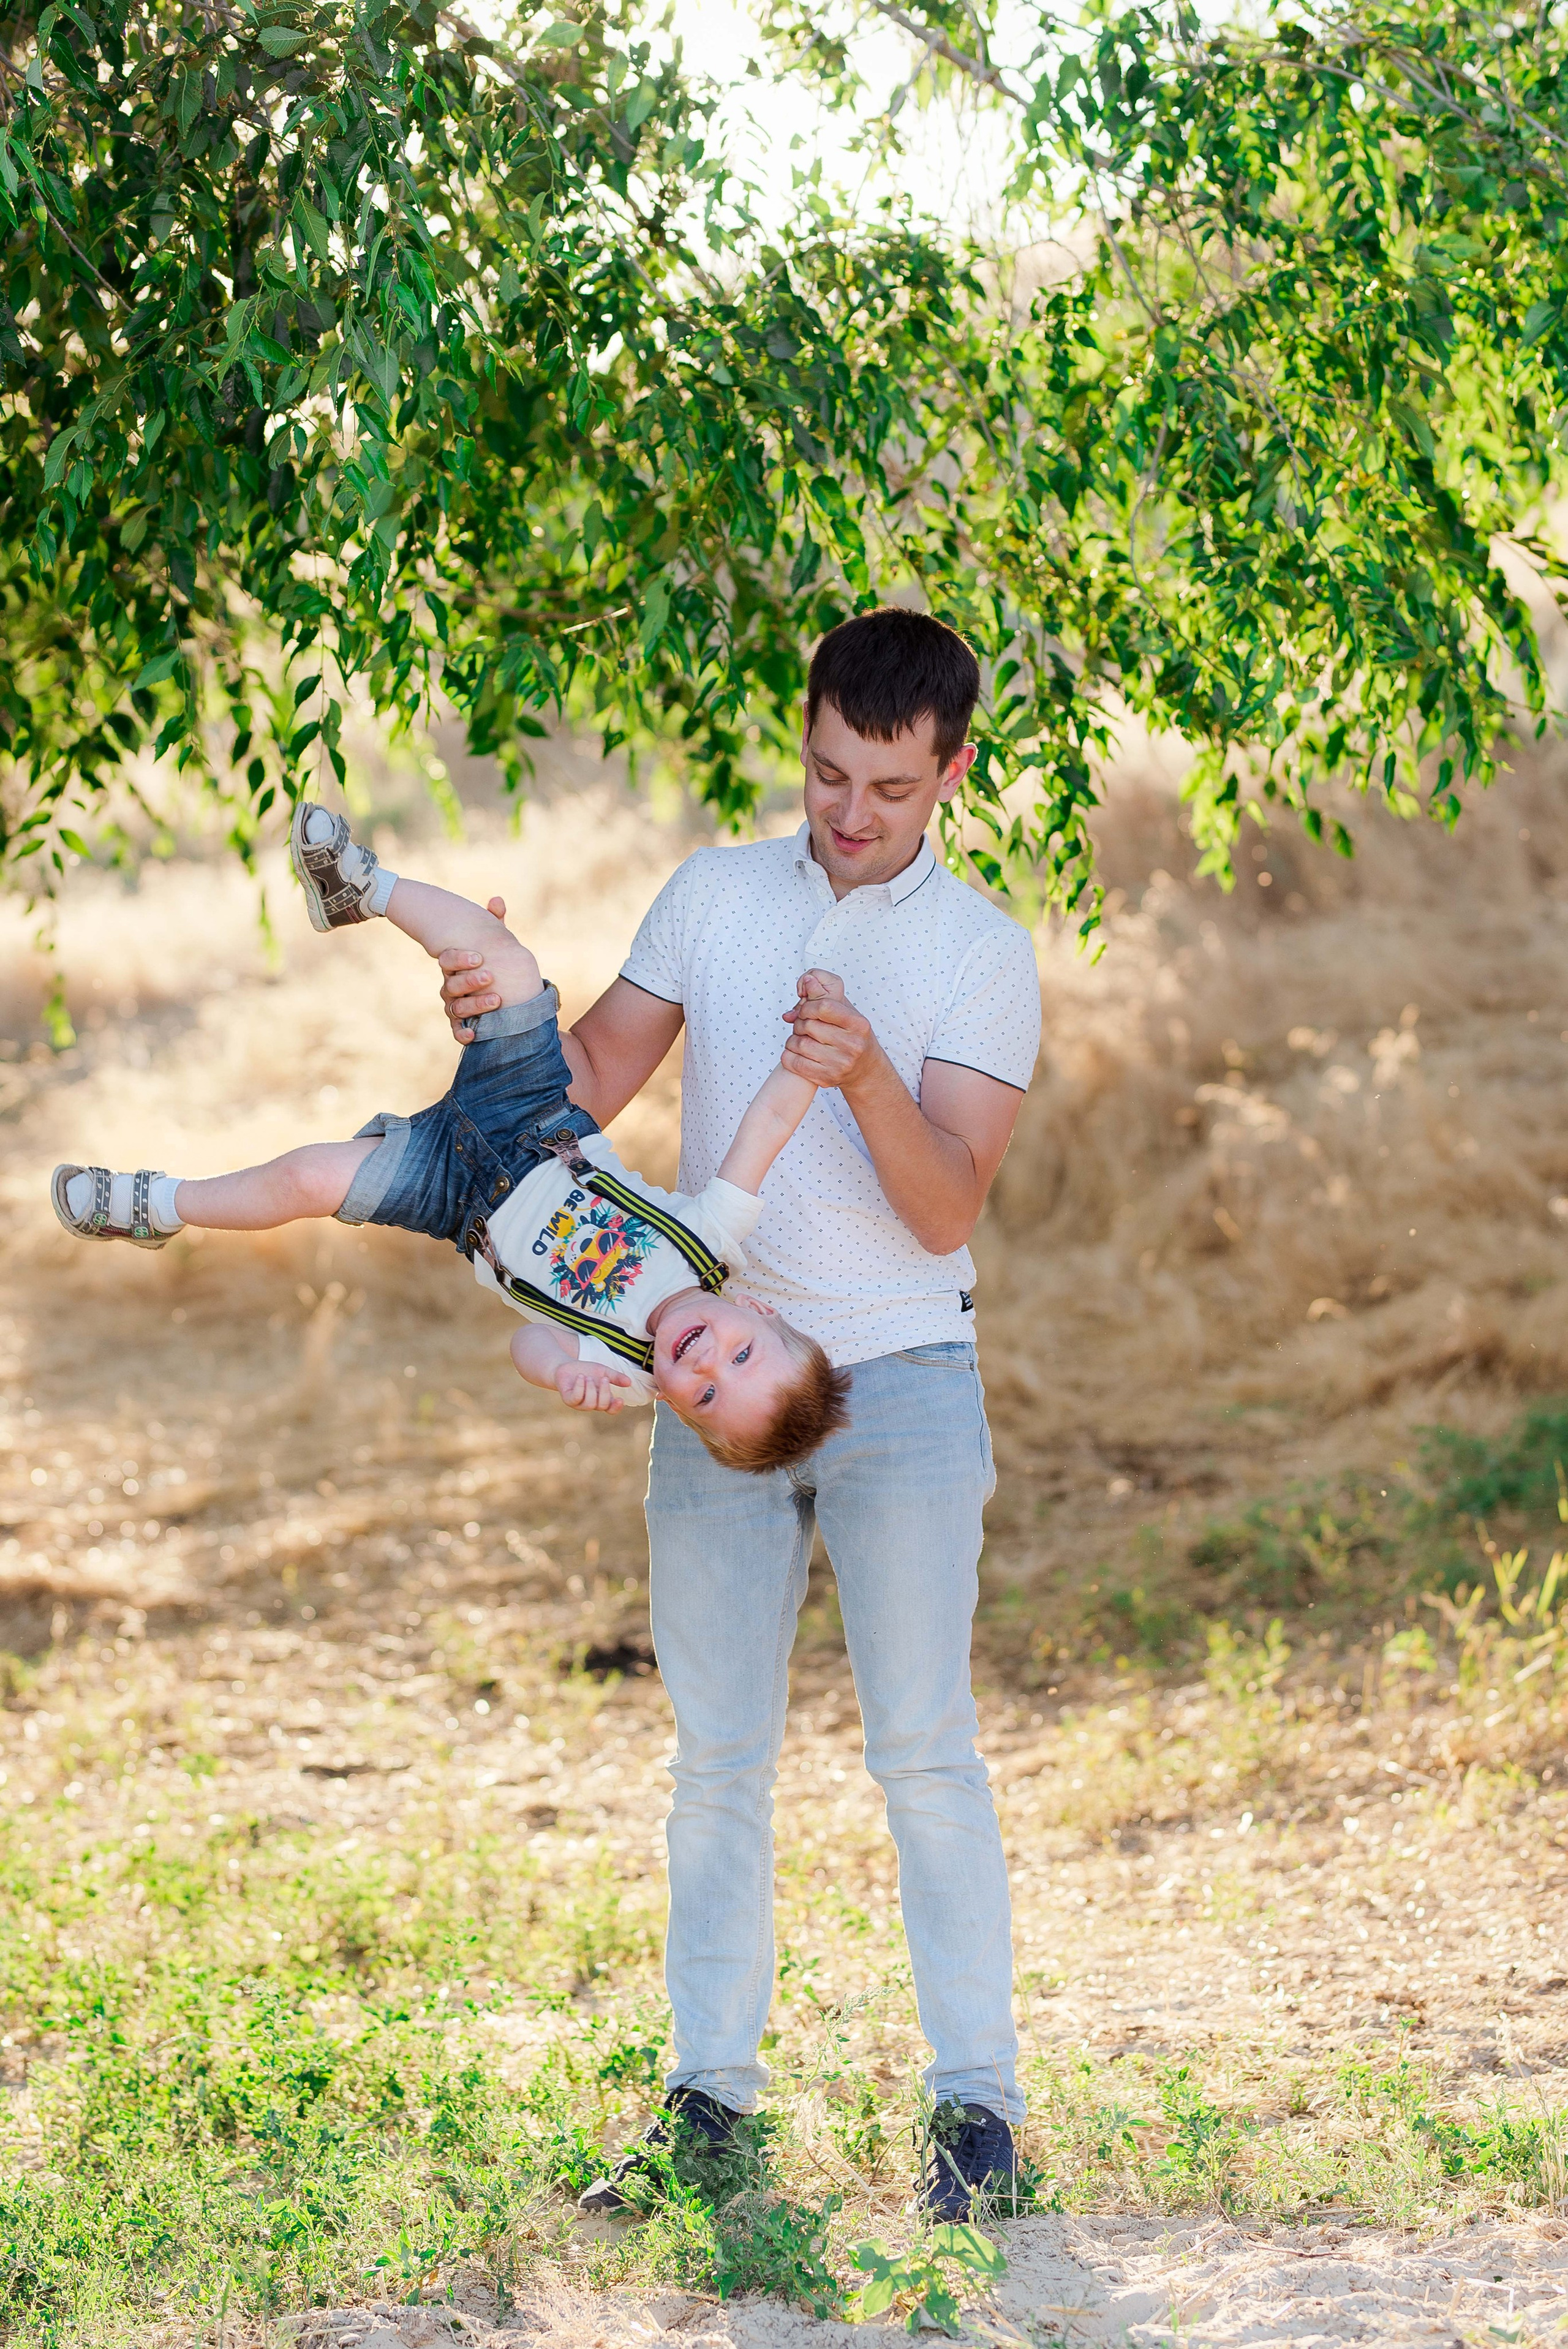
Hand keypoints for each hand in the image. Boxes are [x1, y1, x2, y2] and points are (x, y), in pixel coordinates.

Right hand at [439, 897, 507, 1041]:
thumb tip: (496, 901)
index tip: (479, 957)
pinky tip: (473, 1036)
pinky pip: (457, 1030)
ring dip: (475, 1005)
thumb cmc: (494, 960)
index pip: (449, 960)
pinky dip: (462, 1034)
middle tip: (490, 976)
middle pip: (452, 985)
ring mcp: (456, 1005)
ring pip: (456, 1007)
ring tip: (497, 1001)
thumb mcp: (495, 941)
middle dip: (470, 981)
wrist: (505, 988)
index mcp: (456, 964)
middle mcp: (451, 985)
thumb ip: (495, 923)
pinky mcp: (463, 1023)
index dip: (460, 959)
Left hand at [553, 1358, 631, 1412]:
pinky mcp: (569, 1400)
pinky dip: (580, 1387)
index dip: (616, 1407)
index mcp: (602, 1399)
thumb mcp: (603, 1371)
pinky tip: (581, 1377)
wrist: (566, 1366)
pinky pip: (576, 1398)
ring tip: (588, 1377)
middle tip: (603, 1378)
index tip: (620, 1399)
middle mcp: (591, 1404)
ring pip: (590, 1404)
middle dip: (605, 1392)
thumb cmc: (586, 1370)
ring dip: (591, 1389)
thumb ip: (616, 1377)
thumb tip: (629, 1382)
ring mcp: (579, 1404)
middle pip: (602, 1406)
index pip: (611, 1409)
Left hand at [782, 970, 880, 1093]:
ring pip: (799, 1044)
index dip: (808, 1006)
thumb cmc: (854, 1037)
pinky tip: (794, 1052)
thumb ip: (826, 995)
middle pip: (809, 1025)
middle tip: (801, 1026)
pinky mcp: (827, 1078)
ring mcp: (840, 1063)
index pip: (823, 1007)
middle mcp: (852, 1044)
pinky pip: (795, 1063)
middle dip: (799, 1023)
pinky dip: (788, 1055)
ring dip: (792, 1039)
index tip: (806, 1010)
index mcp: (858, 1024)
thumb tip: (806, 981)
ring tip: (798, 1039)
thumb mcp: (847, 1013)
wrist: (865, 1070)